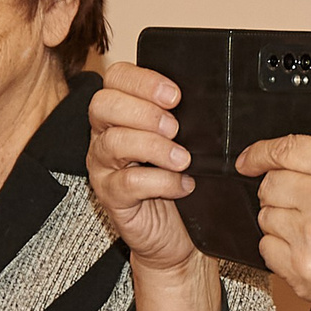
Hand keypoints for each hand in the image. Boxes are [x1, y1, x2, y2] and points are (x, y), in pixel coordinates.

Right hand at [86, 64, 203, 274]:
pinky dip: (161, 182)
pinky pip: (128, 183)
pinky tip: (183, 185)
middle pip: (103, 104)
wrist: (173, 232)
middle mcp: (104, 134)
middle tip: (175, 128)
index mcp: (120, 111)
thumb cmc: (176, 178)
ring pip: (114, 143)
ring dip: (154, 147)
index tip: (175, 95)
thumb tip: (207, 99)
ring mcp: (103, 166)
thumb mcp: (181, 141)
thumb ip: (182, 117)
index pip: (116, 78)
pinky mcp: (111, 196)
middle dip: (144, 112)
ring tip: (183, 159)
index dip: (142, 81)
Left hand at [238, 136, 310, 310]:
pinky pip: (266, 249)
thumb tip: (291, 167)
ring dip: (281, 227)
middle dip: (278, 197)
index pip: (286, 149)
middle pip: (270, 185)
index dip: (259, 154)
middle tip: (301, 212)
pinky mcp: (299, 266)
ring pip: (266, 218)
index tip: (248, 161)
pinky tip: (308, 256)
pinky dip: (280, 253)